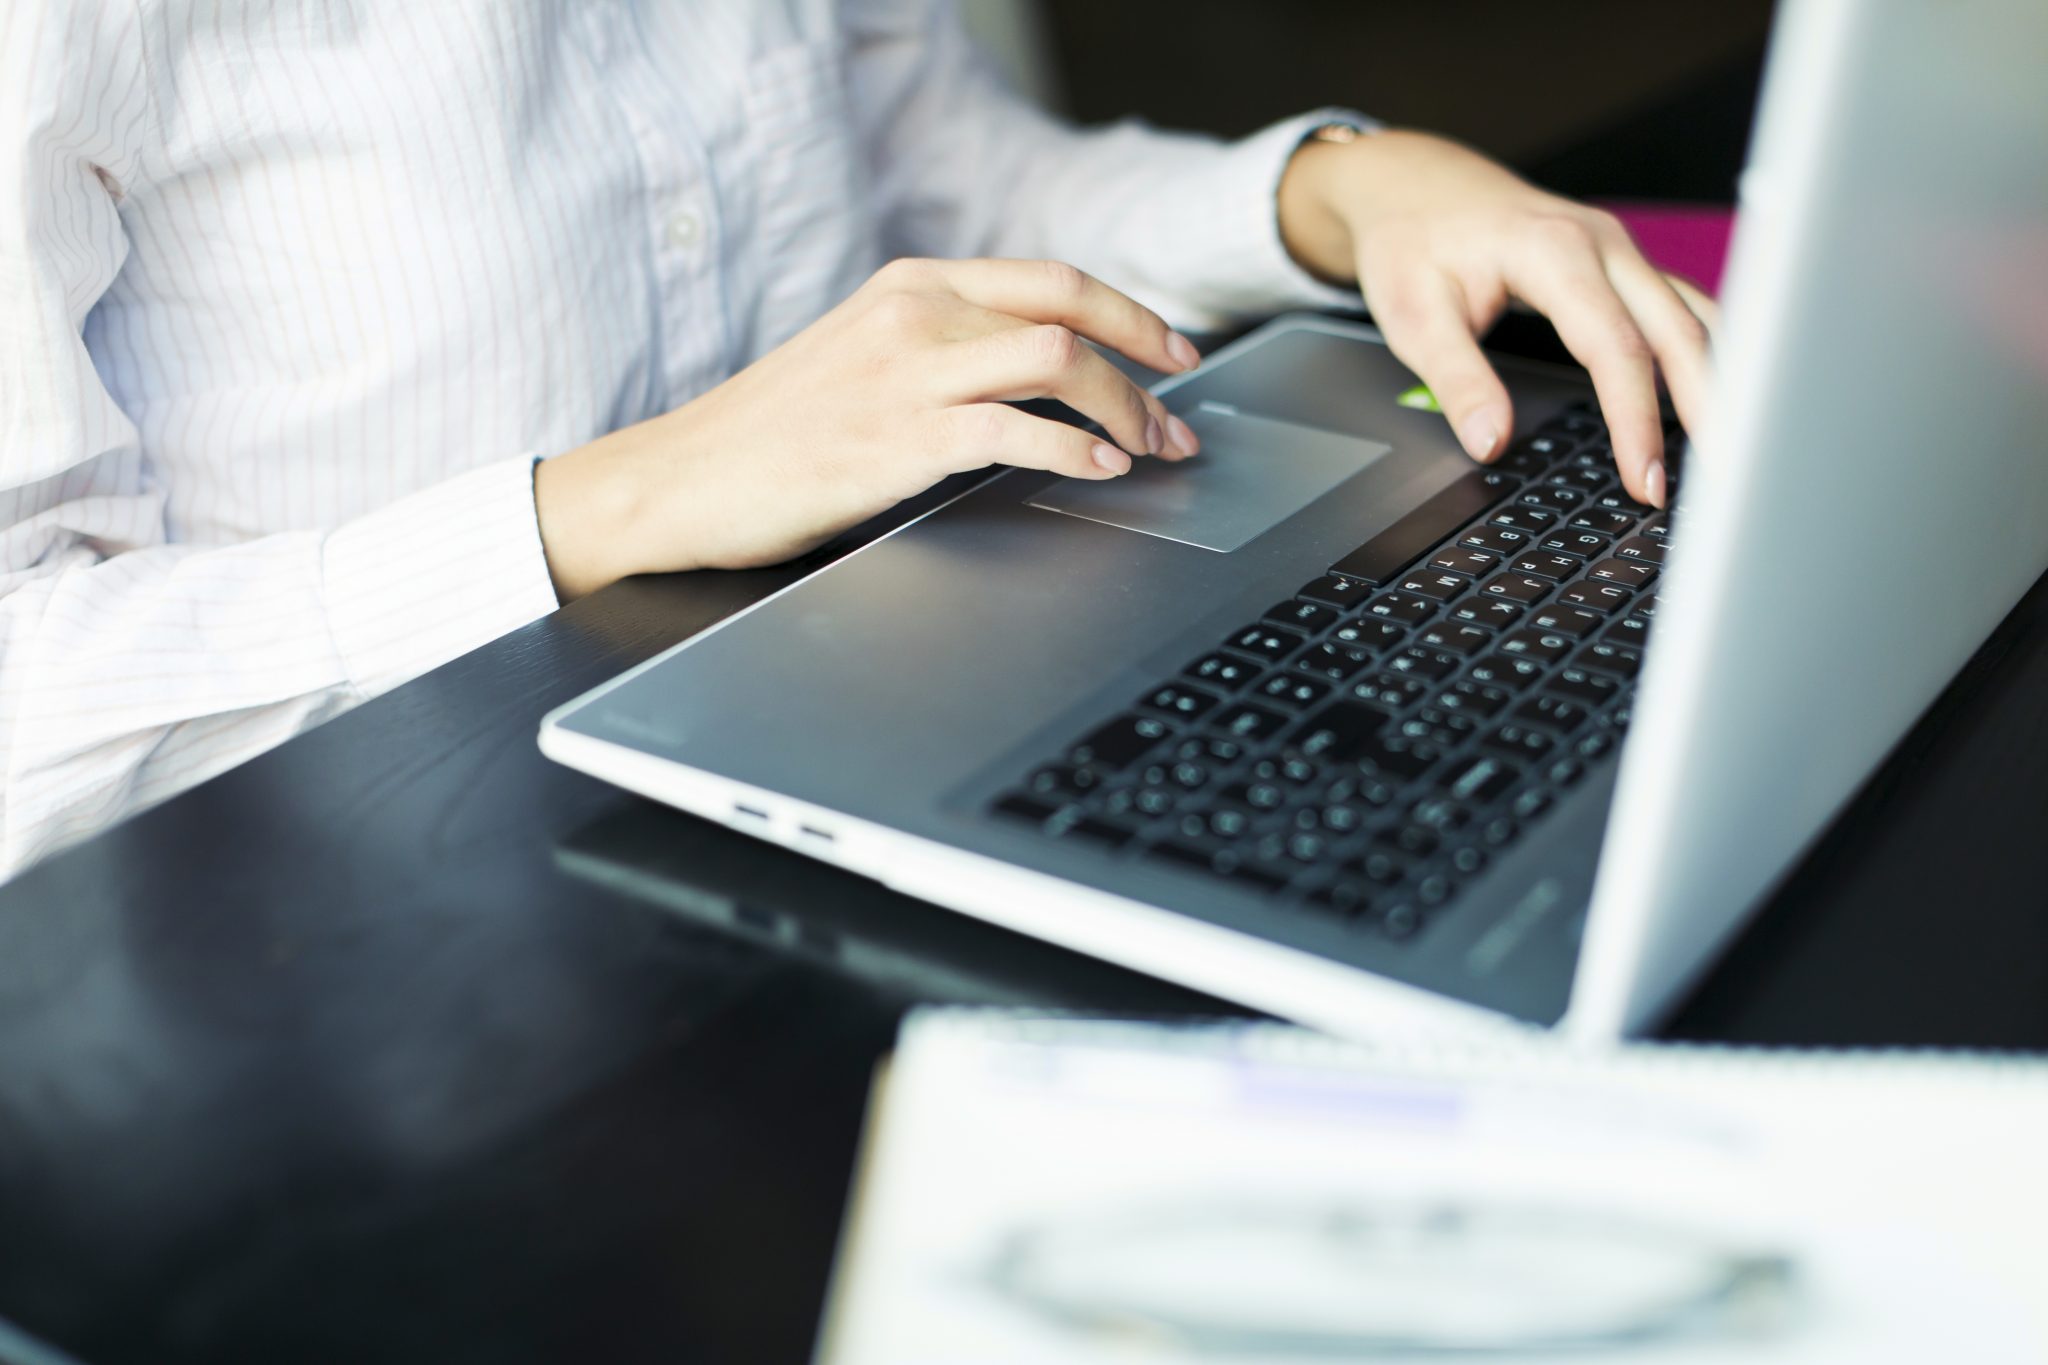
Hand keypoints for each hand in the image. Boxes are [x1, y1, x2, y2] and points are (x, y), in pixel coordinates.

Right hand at [534, 258, 1202, 598]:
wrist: (684, 478)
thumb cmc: (772, 432)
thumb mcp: (862, 357)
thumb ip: (940, 347)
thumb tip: (1035, 376)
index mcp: (913, 283)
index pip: (1051, 279)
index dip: (1129, 313)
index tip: (1173, 353)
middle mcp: (916, 312)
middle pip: (1071, 310)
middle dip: (1148, 360)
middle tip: (1182, 417)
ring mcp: (907, 372)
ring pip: (1058, 361)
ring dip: (1126, 409)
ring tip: (1150, 452)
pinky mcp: (897, 439)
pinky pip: (1013, 431)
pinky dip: (1072, 451)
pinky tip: (1097, 473)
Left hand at [1278, 129, 1716, 507]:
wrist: (1413, 184)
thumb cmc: (1411, 240)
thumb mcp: (1413, 315)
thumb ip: (1457, 380)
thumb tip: (1492, 443)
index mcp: (1554, 250)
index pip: (1615, 348)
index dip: (1636, 420)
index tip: (1644, 478)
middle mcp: (1603, 243)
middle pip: (1679, 330)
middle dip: (1704, 407)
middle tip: (1719, 479)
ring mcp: (1620, 250)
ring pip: (1694, 315)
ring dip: (1719, 379)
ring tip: (1732, 447)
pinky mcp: (1622, 265)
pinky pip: (1680, 309)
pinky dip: (1704, 354)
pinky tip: (1713, 399)